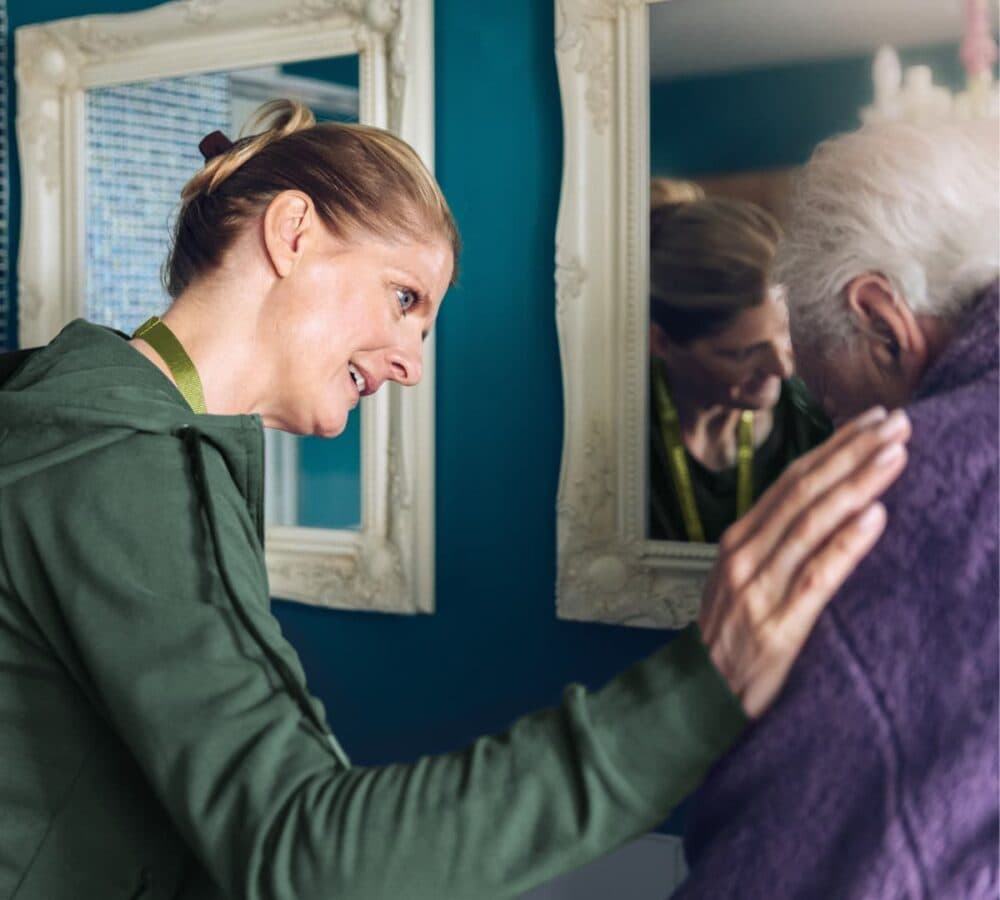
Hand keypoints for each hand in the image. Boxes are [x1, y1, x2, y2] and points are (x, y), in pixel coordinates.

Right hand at [698, 406, 910, 718]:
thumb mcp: (740, 579)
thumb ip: (774, 545)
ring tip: (895, 456)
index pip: (791, 481)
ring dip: (857, 484)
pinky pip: (817, 576)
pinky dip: (846, 544)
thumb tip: (826, 509)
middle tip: (895, 423)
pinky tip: (875, 517)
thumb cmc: (728, 637)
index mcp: (738, 540)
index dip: (833, 447)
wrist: (698, 695)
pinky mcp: (777, 625)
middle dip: (852, 452)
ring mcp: (758, 588)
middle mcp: (744, 555)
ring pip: (811, 523)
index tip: (870, 421)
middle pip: (804, 492)